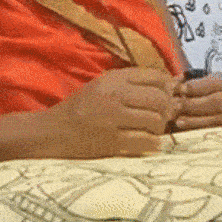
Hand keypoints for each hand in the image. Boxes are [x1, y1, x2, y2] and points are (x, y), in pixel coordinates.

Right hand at [45, 67, 179, 157]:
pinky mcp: (111, 142)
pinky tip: (148, 143)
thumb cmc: (81, 107)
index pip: (155, 77)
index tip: (168, 96)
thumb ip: (131, 82)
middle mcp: (114, 95)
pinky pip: (145, 141)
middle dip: (167, 109)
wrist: (53, 132)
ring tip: (153, 130)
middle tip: (164, 116)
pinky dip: (152, 144)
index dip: (168, 87)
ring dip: (160, 128)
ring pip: (155, 120)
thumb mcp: (102, 85)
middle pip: (159, 99)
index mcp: (113, 79)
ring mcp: (113, 119)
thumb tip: (169, 84)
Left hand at [172, 74, 221, 130]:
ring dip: (195, 121)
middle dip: (194, 105)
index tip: (180, 89)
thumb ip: (188, 83)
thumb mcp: (202, 83)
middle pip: (215, 102)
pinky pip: (216, 131)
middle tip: (176, 106)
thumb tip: (174, 83)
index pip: (211, 84)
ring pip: (217, 119)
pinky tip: (188, 131)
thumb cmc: (210, 93)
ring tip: (178, 121)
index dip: (195, 87)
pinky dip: (201, 131)